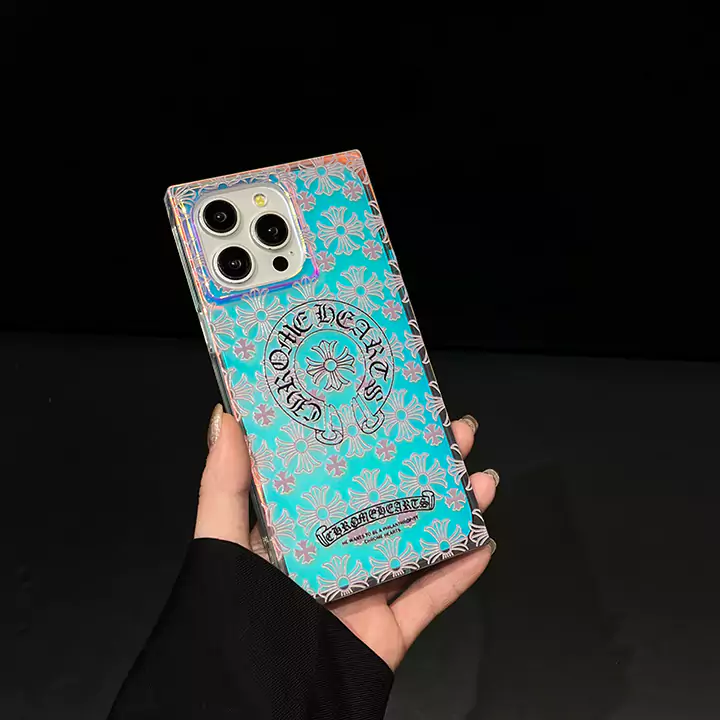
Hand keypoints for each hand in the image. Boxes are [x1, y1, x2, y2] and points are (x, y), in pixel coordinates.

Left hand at [195, 405, 497, 669]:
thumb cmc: (236, 619)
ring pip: (422, 542)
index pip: (341, 472)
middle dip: (429, 465)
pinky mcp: (391, 629)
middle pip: (393, 500)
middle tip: (455, 432)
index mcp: (302, 529)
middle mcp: (339, 553)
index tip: (399, 406)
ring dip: (456, 510)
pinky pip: (434, 597)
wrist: (260, 704)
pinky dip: (462, 572)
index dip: (372, 438)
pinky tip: (484, 541)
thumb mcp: (223, 545)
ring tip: (480, 478)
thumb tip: (226, 418)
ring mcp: (368, 591)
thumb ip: (223, 487)